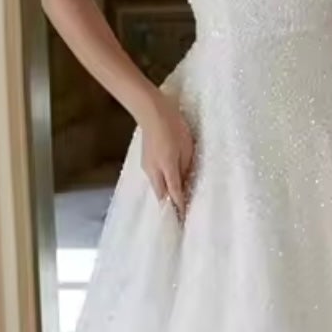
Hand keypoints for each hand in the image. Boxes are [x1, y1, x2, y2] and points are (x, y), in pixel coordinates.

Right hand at [138, 95, 194, 218]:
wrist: (152, 111)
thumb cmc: (174, 127)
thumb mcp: (186, 148)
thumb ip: (185, 168)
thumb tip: (184, 184)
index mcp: (166, 169)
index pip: (174, 194)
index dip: (180, 208)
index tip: (184, 220)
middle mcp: (154, 171)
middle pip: (161, 195)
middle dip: (170, 206)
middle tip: (179, 217)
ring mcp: (147, 166)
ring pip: (157, 187)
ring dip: (165, 196)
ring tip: (175, 203)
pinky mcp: (146, 160)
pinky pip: (154, 178)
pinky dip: (162, 185)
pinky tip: (167, 184)